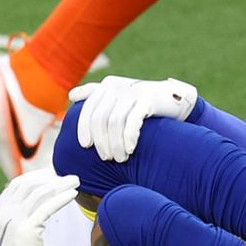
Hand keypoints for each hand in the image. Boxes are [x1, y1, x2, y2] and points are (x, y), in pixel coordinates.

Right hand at [0, 169, 79, 245]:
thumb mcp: (12, 233)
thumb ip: (18, 217)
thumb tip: (34, 202)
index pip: (17, 184)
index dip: (36, 177)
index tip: (52, 175)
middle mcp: (4, 212)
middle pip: (29, 185)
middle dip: (51, 178)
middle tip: (69, 177)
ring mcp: (14, 219)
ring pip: (40, 193)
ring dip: (60, 185)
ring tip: (76, 182)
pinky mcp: (27, 229)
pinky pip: (47, 207)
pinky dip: (61, 198)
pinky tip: (73, 195)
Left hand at [68, 75, 197, 161]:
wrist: (173, 98)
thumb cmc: (140, 102)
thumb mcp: (117, 95)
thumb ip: (95, 93)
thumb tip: (72, 95)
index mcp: (107, 86)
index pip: (88, 108)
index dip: (84, 128)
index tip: (86, 145)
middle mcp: (117, 86)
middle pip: (100, 118)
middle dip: (101, 141)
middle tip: (106, 158)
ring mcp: (133, 92)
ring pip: (115, 122)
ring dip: (115, 144)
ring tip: (119, 158)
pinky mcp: (148, 99)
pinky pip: (133, 121)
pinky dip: (129, 137)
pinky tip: (129, 149)